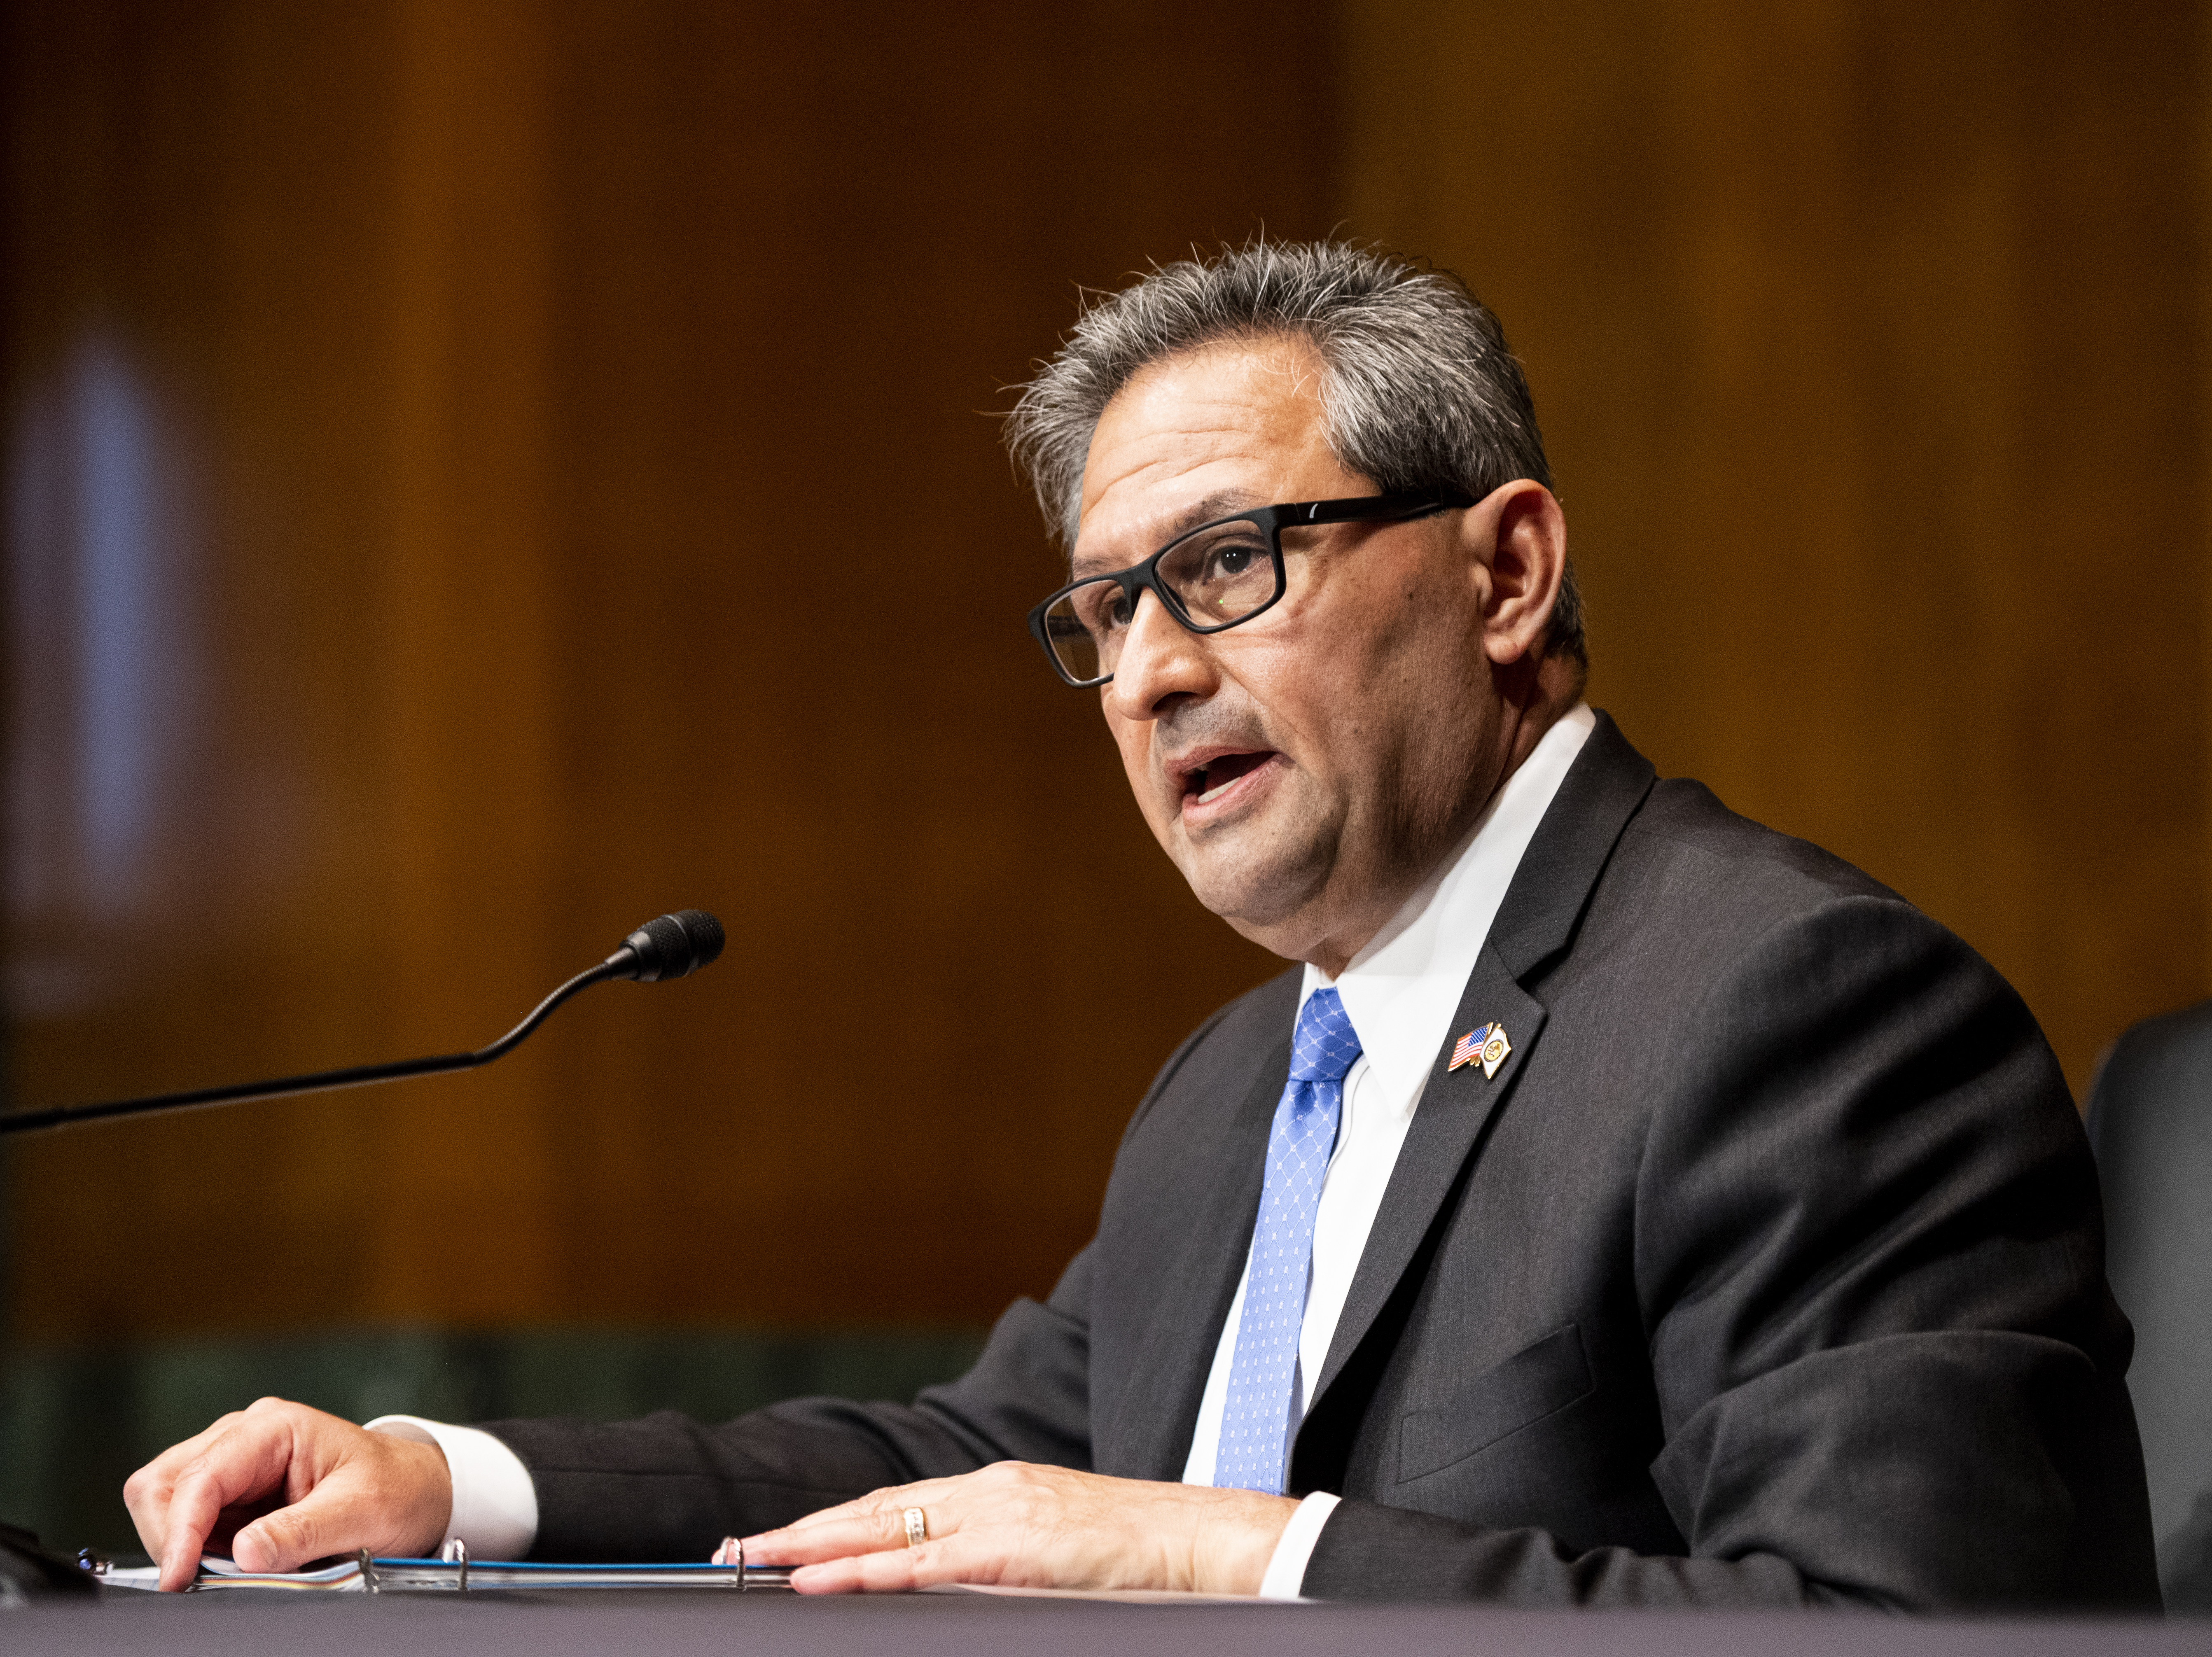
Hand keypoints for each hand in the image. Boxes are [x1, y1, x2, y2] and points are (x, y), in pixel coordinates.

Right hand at [122, 1397, 451, 1590]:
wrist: (417, 1490)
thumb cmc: (398, 1488)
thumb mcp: (362, 1511)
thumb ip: (302, 1532)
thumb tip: (245, 1554)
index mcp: (275, 1427)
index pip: (200, 1475)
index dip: (181, 1529)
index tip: (179, 1576)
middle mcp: (245, 1438)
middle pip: (162, 1484)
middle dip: (171, 1536)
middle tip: (199, 1580)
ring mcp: (234, 1466)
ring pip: (165, 1504)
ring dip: (183, 1545)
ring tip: (231, 1568)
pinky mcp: (233, 1497)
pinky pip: (191, 1525)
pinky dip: (199, 1551)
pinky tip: (234, 1562)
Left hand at [734, 1461, 1297, 1594]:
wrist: (1200, 1541)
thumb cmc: (1137, 1553)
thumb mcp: (1053, 1543)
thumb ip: (998, 1551)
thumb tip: (946, 1575)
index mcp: (997, 1488)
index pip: (894, 1502)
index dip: (831, 1520)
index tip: (779, 1538)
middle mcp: (988, 1490)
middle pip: (874, 1508)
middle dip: (801, 1530)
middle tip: (737, 1549)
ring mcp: (998, 1515)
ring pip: (884, 1529)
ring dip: (812, 1547)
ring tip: (756, 1561)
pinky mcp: (1010, 1549)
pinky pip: (921, 1563)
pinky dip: (862, 1570)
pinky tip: (820, 1579)